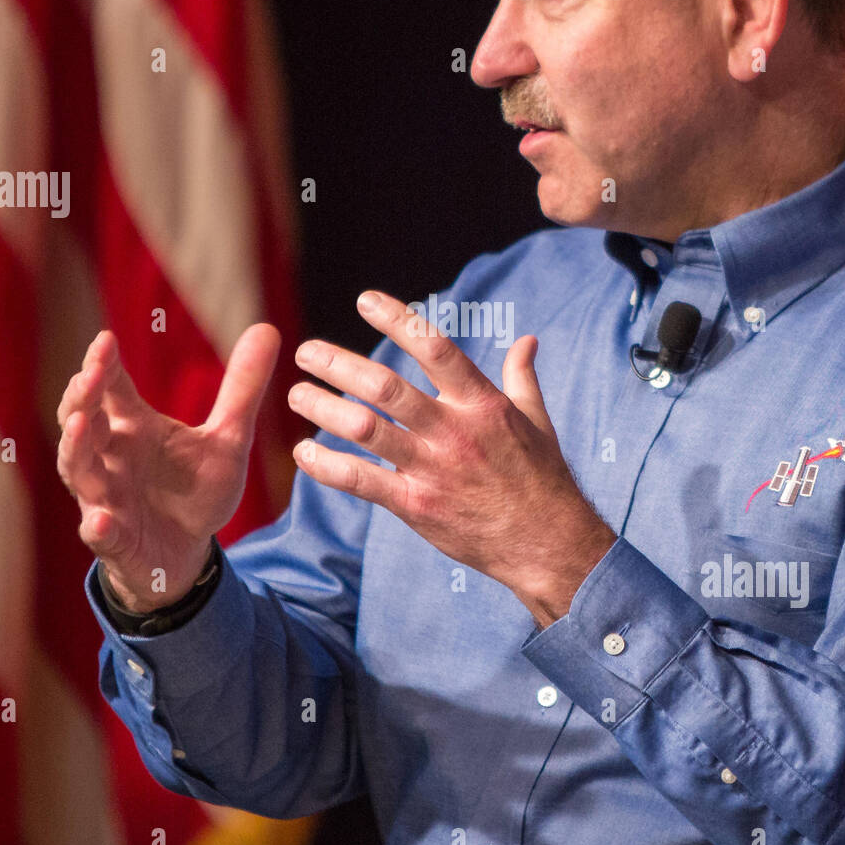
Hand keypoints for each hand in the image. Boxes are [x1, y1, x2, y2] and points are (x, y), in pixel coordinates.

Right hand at [56, 324, 279, 611]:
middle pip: (82, 421)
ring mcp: (106, 497)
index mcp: (133, 428)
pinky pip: (98, 531)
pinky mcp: (113, 539)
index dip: (104, 364)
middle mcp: (111, 457)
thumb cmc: (195, 491)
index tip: (106, 339)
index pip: (110, 389)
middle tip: (90, 373)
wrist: (187, 553)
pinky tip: (101, 518)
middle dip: (81, 397)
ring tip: (79, 426)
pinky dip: (98, 525)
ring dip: (75, 448)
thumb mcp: (228, 438)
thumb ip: (242, 388)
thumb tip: (267, 328)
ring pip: (78, 469)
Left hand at [289, 292, 614, 626]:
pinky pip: (362, 481)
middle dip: (339, 365)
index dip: (398, 320)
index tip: (365, 300)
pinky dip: (328, 466)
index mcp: (482, 403)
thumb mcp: (538, 420)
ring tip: (297, 394)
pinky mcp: (417, 506)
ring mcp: (433, 469)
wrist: (546, 544)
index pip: (435, 349)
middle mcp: (454, 431)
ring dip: (324, 409)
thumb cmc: (542, 479)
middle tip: (308, 352)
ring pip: (366, 430)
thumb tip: (527, 339)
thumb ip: (522, 376)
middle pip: (386, 388)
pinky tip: (304, 453)